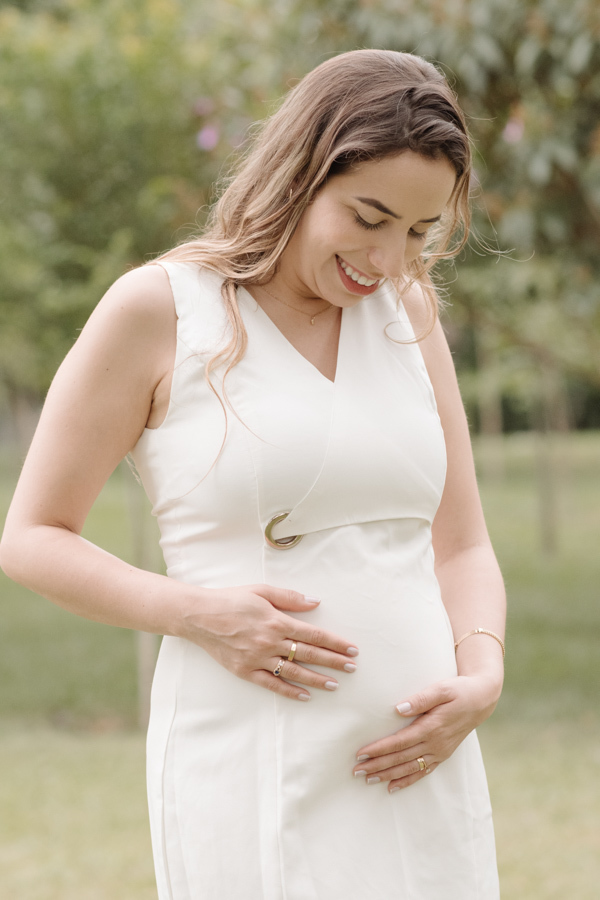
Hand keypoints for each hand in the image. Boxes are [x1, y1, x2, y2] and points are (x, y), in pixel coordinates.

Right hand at [178, 583, 358, 700]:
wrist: (199, 616)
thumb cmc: (232, 600)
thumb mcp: (261, 591)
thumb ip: (289, 598)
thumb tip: (315, 603)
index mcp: (276, 621)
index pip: (313, 635)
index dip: (335, 643)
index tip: (351, 649)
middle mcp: (270, 642)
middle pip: (308, 654)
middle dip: (333, 661)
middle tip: (352, 667)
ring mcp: (257, 659)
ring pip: (294, 672)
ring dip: (316, 679)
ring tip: (335, 685)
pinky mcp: (245, 671)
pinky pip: (271, 684)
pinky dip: (289, 691)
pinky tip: (304, 696)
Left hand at [353, 674, 500, 790]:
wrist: (481, 700)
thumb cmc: (459, 690)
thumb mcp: (441, 688)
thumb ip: (420, 699)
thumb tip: (398, 709)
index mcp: (431, 727)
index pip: (399, 741)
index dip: (379, 749)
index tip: (361, 753)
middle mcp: (435, 744)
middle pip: (400, 758)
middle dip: (377, 766)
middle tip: (356, 771)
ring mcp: (439, 752)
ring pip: (409, 768)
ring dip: (388, 775)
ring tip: (368, 780)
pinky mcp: (443, 755)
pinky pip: (423, 772)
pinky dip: (407, 781)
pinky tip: (392, 787)